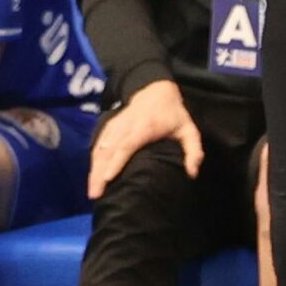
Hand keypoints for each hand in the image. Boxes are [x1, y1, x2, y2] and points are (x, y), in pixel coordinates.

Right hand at [89, 80, 203, 197]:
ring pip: (101, 148)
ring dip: (94, 170)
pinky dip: (93, 161)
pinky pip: (98, 144)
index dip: (116, 161)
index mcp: (145, 127)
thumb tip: (192, 173)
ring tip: (92, 192)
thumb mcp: (189, 129)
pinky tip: (92, 177)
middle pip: (109, 150)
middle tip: (95, 195)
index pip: (127, 145)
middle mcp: (127, 126)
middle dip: (99, 172)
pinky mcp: (109, 126)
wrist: (156, 91)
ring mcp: (116, 125)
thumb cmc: (173, 114)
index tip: (108, 178)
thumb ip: (193, 150)